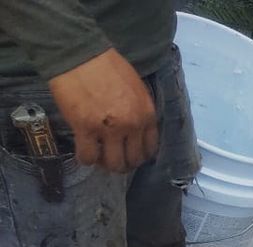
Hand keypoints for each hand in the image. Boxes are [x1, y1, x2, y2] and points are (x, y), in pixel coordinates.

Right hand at [46, 49, 157, 172]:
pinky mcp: (85, 129)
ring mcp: (109, 129)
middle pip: (133, 160)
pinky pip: (88, 156)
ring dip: (106, 164)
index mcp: (146, 115)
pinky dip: (86, 159)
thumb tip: (136, 127)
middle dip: (124, 162)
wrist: (79, 54)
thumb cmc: (106, 65)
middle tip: (113, 157)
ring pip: (113, 163)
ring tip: (99, 157)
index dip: (140, 154)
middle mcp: (132, 126)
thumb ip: (139, 109)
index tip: (130, 152)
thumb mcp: (136, 88)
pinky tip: (84, 153)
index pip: (150, 148)